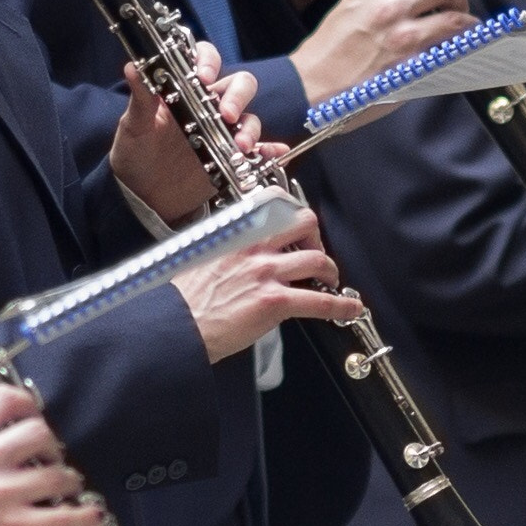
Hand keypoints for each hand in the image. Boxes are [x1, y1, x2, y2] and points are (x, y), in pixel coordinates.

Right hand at [0, 386, 101, 525]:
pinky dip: (82, 517)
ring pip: (56, 475)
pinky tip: (91, 514)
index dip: (26, 403)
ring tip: (69, 482)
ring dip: (69, 478)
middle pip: (39, 434)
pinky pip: (61, 519)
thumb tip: (0, 432)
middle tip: (51, 453)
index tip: (33, 411)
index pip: (5, 400)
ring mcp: (5, 493)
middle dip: (51, 444)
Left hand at [109, 42, 265, 224]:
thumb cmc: (135, 153)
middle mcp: (208, 106)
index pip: (204, 61)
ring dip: (250, 128)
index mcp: (184, 90)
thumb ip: (140, 98)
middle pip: (238, 85)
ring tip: (239, 146)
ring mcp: (222, 132)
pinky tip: (273, 154)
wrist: (142, 196)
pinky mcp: (231, 157)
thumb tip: (133, 66)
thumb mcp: (134, 125)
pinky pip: (259, 150)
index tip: (204, 77)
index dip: (209, 61)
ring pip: (249, 117)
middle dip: (238, 95)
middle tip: (227, 114)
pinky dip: (269, 150)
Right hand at [172, 190, 355, 361]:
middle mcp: (254, 246)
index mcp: (235, 231)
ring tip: (330, 280)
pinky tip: (349, 307)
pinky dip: (341, 305)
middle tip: (314, 251)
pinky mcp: (274, 302)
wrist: (176, 325)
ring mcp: (266, 273)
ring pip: (318, 260)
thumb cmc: (184, 298)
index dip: (294, 209)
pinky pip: (319, 301)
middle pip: (305, 223)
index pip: (275, 200)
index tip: (297, 223)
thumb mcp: (203, 255)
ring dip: (331, 271)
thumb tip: (246, 252)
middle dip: (316, 237)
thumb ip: (230, 248)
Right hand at [290, 0, 476, 106]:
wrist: (313, 86)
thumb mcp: (350, 6)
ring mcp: (402, 31)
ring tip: (462, 23)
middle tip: (454, 1)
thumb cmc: (329, 52)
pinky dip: (464, 40)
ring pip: (454, 9)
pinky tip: (463, 42)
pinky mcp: (413, 59)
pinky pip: (452, 41)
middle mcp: (387, 2)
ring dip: (464, 14)